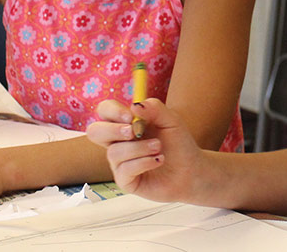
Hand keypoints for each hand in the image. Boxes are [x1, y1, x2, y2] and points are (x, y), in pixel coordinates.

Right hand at [86, 98, 208, 202]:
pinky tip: (158, 160)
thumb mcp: (171, 120)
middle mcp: (118, 142)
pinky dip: (143, 163)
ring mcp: (119, 162)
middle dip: (112, 130)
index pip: (105, 111)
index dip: (112, 111)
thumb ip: (154, 108)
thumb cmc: (179, 144)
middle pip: (95, 132)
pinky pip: (124, 170)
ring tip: (159, 148)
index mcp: (125, 124)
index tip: (130, 116)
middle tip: (133, 132)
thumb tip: (134, 105)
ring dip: (139, 148)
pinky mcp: (125, 180)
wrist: (191, 171)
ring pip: (114, 152)